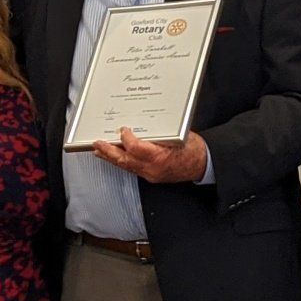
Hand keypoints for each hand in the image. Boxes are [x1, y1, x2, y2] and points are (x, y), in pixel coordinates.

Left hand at [92, 128, 208, 183]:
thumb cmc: (194, 149)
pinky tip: (116, 157)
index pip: (136, 148)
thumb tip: (141, 124)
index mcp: (161, 157)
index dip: (126, 138)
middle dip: (109, 151)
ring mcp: (151, 175)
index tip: (123, 129)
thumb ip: (158, 132)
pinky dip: (122, 162)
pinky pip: (132, 169)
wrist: (203, 164)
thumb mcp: (178, 135)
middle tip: (97, 143)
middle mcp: (153, 168)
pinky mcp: (151, 177)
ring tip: (99, 150)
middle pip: (125, 160)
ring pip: (126, 166)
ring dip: (111, 158)